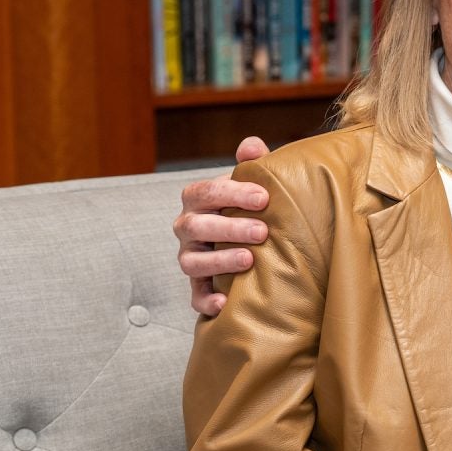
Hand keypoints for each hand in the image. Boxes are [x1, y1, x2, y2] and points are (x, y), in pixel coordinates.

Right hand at [174, 137, 270, 315]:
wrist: (251, 239)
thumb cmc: (251, 206)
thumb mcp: (253, 182)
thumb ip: (252, 163)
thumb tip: (251, 147)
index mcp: (199, 199)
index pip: (206, 192)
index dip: (232, 193)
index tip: (263, 197)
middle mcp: (188, 227)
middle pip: (197, 226)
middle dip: (229, 228)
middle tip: (262, 231)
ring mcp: (190, 256)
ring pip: (191, 262)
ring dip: (219, 260)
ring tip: (249, 260)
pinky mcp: (197, 285)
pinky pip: (195, 296)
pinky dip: (206, 300)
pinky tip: (224, 303)